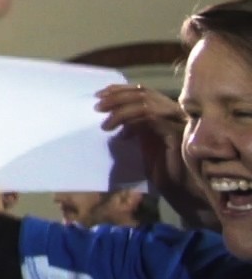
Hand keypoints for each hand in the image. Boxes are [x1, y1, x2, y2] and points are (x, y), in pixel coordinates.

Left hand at [97, 83, 205, 219]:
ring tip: (105, 125)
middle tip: (97, 106)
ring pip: (145, 104)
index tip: (100, 94)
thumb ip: (132, 123)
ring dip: (120, 112)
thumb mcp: (142, 139)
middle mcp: (175, 111)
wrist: (181, 189)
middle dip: (116, 97)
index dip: (120, 89)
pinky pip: (151, 120)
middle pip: (143, 93)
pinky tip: (122, 137)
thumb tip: (109, 111)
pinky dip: (133, 124)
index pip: (142, 90)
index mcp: (166, 110)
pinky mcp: (177, 132)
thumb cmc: (162, 166)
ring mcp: (178, 120)